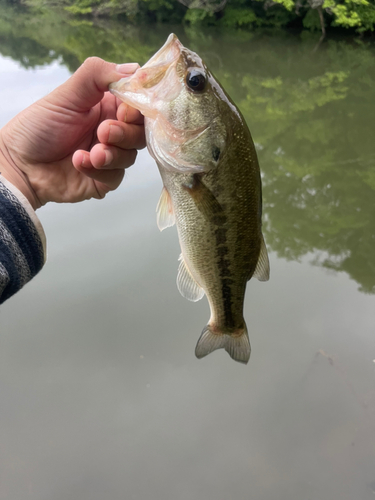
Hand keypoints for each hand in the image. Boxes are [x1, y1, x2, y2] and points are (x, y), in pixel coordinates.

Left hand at [0, 57, 145, 209]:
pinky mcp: (104, 180)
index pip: (138, 106)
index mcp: (108, 107)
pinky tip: (79, 162)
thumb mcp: (67, 94)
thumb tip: (134, 69)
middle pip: (140, 134)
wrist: (19, 164)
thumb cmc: (39, 126)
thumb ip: (98, 74)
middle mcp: (113, 132)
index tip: (126, 110)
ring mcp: (110, 157)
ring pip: (130, 157)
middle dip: (125, 133)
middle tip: (104, 132)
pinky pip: (116, 176)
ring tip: (91, 153)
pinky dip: (99, 170)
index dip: (137, 109)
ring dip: (112, 154)